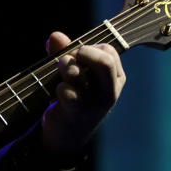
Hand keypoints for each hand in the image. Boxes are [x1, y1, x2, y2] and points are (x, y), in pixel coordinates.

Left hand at [39, 30, 125, 157]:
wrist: (67, 134)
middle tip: (69, 57)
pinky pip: (65, 91)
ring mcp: (95, 103)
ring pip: (77, 73)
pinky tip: (60, 95)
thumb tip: (55, 35)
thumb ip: (65, 52)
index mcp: (115, 78)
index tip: (78, 55)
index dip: (89, 46)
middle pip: (103, 61)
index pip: (108, 50)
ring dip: (64, 67)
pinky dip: (59, 88)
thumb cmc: (73, 97)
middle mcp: (109, 90)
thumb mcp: (73, 73)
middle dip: (82, 52)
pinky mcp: (78, 112)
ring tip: (62, 72)